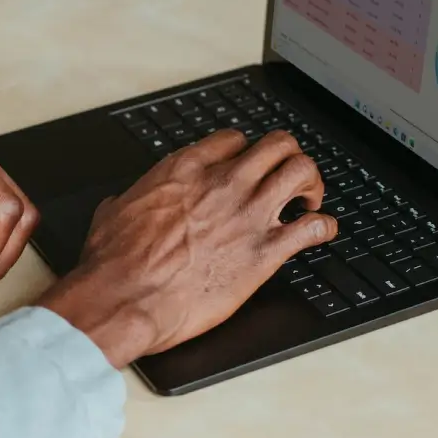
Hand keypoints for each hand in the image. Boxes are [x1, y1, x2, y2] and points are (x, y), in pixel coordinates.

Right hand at [38, 129, 336, 367]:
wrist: (125, 297)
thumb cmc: (114, 262)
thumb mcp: (113, 213)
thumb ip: (130, 200)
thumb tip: (122, 203)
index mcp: (185, 170)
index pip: (234, 140)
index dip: (245, 152)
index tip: (247, 166)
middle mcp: (223, 184)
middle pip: (278, 145)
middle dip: (288, 158)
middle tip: (286, 178)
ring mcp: (247, 215)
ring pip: (302, 171)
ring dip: (311, 184)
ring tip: (307, 200)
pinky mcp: (264, 253)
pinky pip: (313, 228)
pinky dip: (323, 227)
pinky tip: (320, 232)